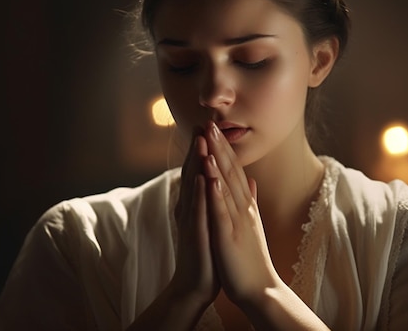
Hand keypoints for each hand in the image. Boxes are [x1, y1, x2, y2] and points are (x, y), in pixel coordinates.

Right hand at [170, 128, 219, 304]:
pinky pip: (197, 210)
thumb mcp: (211, 221)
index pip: (200, 171)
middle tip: (202, 122)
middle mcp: (190, 208)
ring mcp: (191, 221)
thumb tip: (217, 182)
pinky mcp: (194, 235)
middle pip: (193, 172)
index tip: (210, 127)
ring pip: (193, 186)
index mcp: (196, 205)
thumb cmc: (206, 253)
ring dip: (196, 163)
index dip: (205, 149)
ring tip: (200, 139)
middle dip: (198, 147)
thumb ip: (213, 200)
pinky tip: (200, 176)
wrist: (197, 284)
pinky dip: (199, 192)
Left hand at [202, 121, 280, 304]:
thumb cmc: (252, 259)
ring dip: (218, 159)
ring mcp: (237, 220)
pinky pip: (222, 208)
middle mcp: (243, 208)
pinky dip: (216, 188)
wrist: (261, 289)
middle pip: (231, 172)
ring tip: (208, 137)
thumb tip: (253, 182)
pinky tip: (209, 172)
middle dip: (220, 146)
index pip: (235, 172)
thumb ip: (251, 202)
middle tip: (210, 122)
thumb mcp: (251, 225)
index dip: (225, 150)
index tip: (215, 129)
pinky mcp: (230, 235)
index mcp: (245, 207)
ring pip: (227, 184)